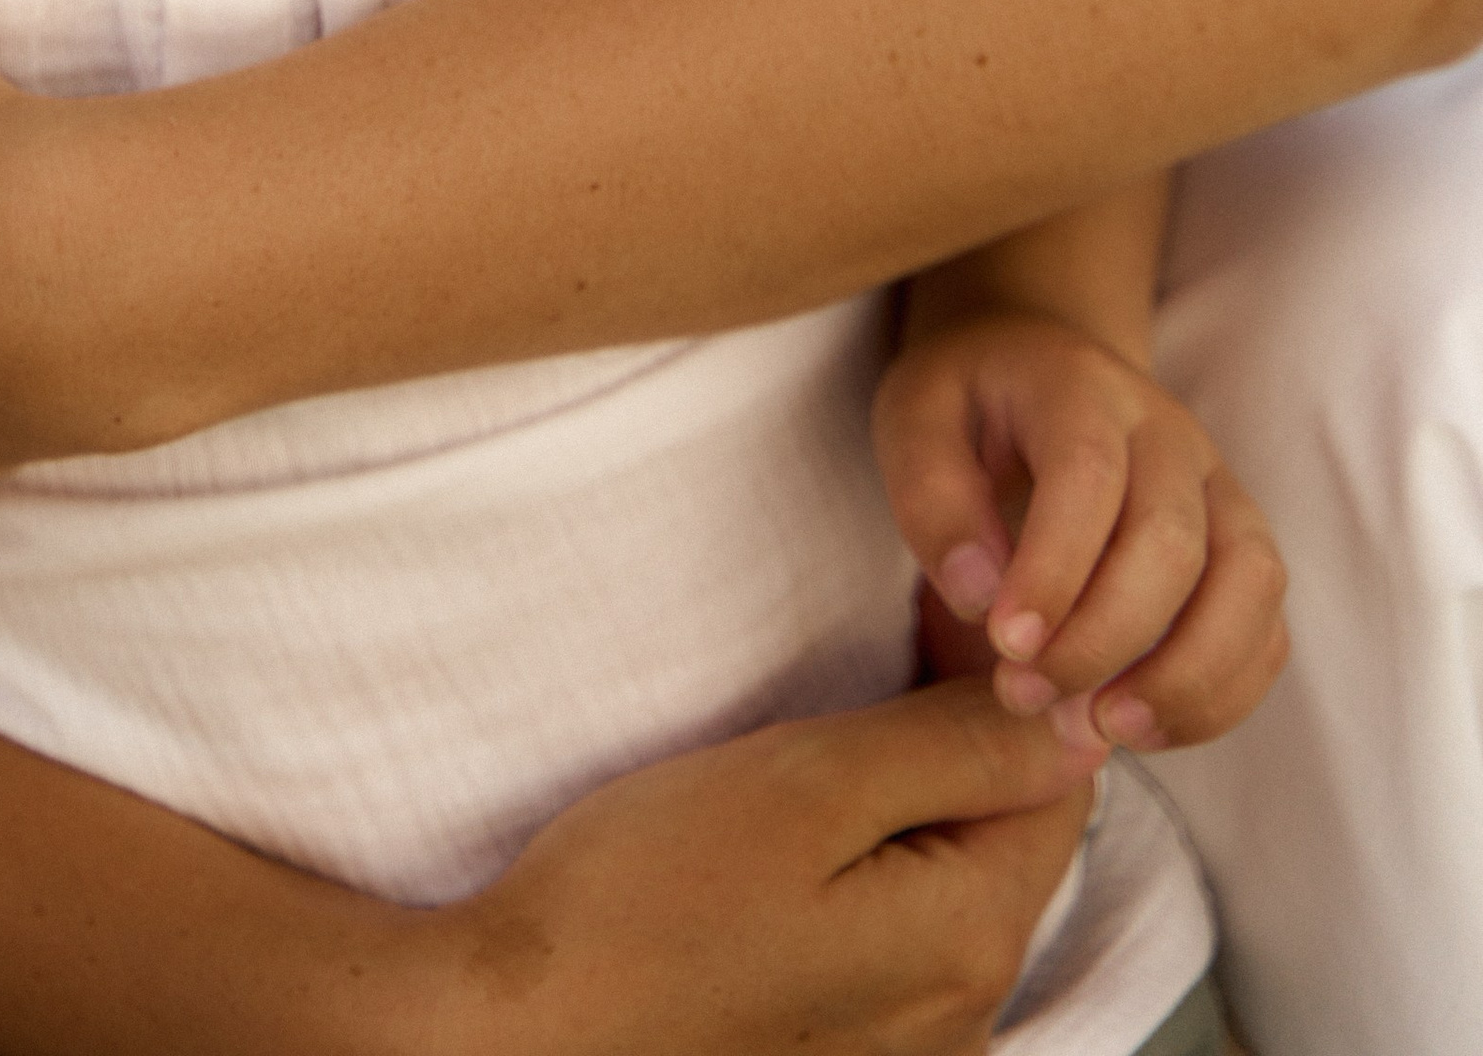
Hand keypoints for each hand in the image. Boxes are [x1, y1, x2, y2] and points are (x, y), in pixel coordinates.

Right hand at [409, 681, 1103, 1055]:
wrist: (525, 1026)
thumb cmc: (646, 902)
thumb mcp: (806, 786)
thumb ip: (951, 749)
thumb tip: (1075, 717)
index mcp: (971, 940)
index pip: (1057, 771)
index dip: (1012, 666)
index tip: (941, 589)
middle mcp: (964, 1011)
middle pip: (1013, 827)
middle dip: (973, 718)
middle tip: (900, 619)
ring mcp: (908, 1044)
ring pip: (957, 874)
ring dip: (926, 782)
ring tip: (856, 699)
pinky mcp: (845, 1045)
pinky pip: (904, 924)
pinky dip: (885, 850)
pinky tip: (818, 812)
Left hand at [873, 310, 1287, 751]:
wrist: (1034, 368)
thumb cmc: (967, 407)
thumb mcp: (913, 420)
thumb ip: (934, 500)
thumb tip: (982, 597)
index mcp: (1082, 387)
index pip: (1090, 476)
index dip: (1055, 570)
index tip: (1006, 645)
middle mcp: (1169, 432)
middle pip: (1173, 541)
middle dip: (1103, 638)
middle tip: (1024, 694)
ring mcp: (1219, 488)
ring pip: (1249, 583)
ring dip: (1186, 676)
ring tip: (1102, 727)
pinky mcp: (1242, 546)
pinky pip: (1267, 627)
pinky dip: (1222, 693)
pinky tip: (1144, 728)